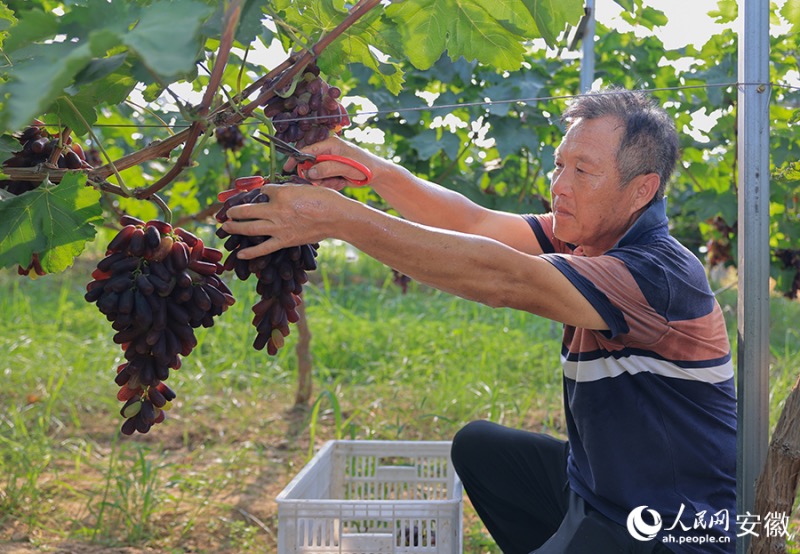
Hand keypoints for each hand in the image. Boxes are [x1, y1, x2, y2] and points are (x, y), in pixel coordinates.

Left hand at [221, 182, 346, 258]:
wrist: (336, 217)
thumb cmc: (323, 199)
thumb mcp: (303, 187)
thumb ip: (285, 189)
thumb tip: (273, 192)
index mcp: (281, 194)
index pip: (263, 191)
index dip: (261, 191)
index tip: (261, 194)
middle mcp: (276, 210)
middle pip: (248, 210)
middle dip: (235, 211)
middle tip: (227, 212)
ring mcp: (279, 227)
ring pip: (251, 228)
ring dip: (236, 227)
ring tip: (226, 227)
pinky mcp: (284, 241)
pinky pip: (264, 248)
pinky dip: (251, 252)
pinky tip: (240, 253)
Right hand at [283, 135, 385, 190]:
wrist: (378, 174)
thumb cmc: (365, 167)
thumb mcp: (346, 167)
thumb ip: (327, 168)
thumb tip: (308, 172)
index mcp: (330, 144)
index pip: (307, 150)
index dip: (296, 159)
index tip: (287, 168)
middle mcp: (327, 151)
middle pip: (309, 165)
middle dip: (316, 177)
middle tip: (329, 182)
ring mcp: (329, 161)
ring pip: (316, 175)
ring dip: (325, 182)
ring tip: (340, 182)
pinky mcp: (332, 170)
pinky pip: (324, 180)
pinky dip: (331, 184)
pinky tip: (342, 183)